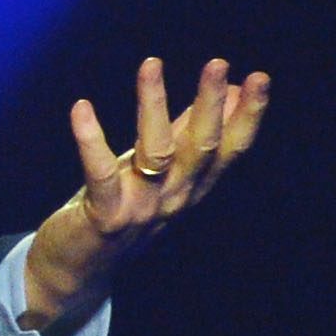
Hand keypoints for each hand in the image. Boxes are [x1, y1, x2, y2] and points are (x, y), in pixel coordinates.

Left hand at [20, 55, 269, 329]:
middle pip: (201, 149)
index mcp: (191, 188)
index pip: (229, 151)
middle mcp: (173, 200)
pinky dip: (90, 139)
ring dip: (155, 106)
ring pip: (156, 152)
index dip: (247, 117)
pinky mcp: (105, 218)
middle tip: (219, 64)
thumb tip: (231, 88)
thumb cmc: (119, 207)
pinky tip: (81, 106)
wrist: (77, 270)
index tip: (259, 78)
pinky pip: (98, 173)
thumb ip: (189, 130)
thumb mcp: (159, 168)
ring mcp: (141, 210)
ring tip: (152, 64)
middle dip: (212, 105)